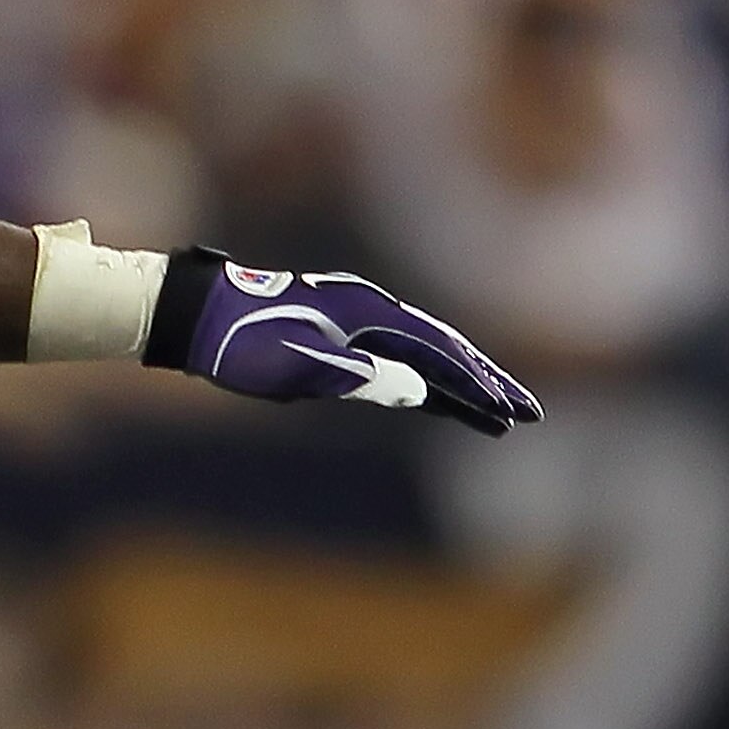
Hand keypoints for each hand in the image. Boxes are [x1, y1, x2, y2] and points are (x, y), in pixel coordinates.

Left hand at [145, 248, 542, 435]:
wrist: (197, 316)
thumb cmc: (241, 342)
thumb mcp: (295, 367)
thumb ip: (356, 378)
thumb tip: (417, 390)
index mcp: (367, 313)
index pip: (438, 350)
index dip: (478, 383)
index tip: (511, 411)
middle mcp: (371, 312)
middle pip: (445, 349)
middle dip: (489, 383)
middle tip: (531, 414)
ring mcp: (358, 324)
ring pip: (426, 357)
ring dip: (463, 386)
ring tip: (502, 417)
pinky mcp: (342, 340)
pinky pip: (399, 362)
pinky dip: (427, 384)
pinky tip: (446, 404)